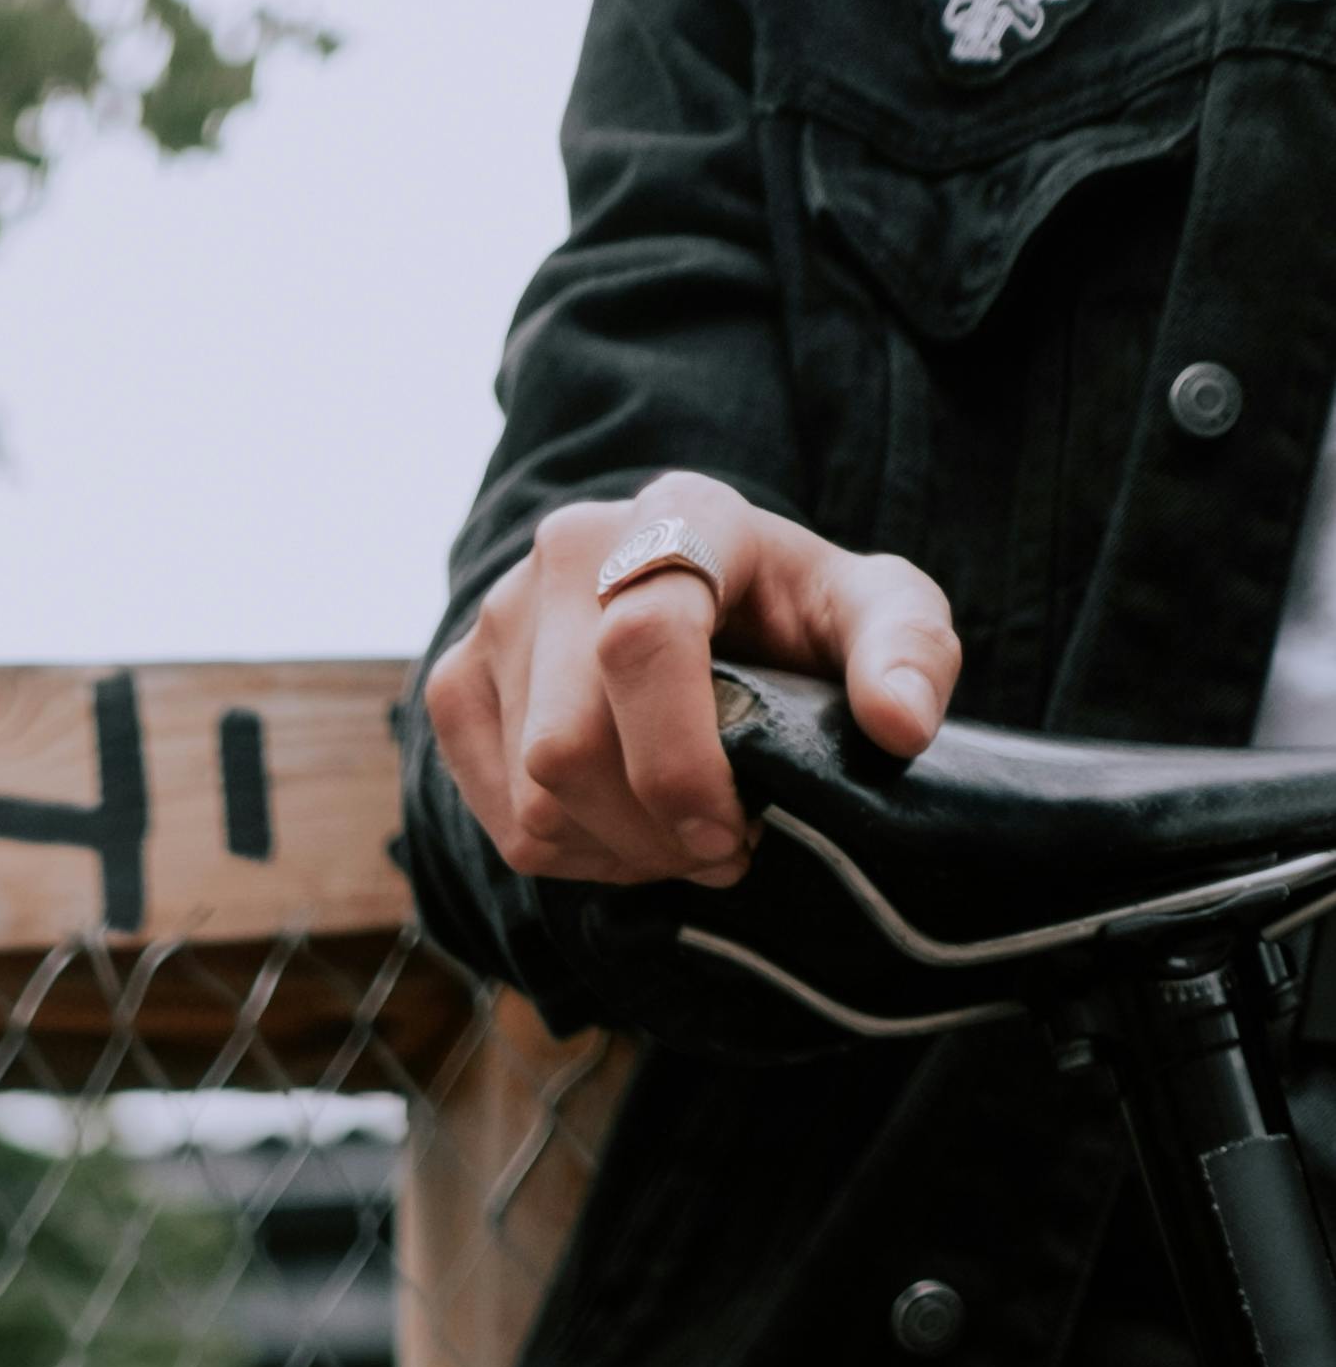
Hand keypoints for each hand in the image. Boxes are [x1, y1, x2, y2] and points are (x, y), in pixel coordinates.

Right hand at [425, 473, 959, 887]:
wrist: (706, 606)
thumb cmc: (794, 619)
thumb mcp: (878, 614)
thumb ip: (908, 651)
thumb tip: (900, 724)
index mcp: (680, 512)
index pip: (642, 639)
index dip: (681, 766)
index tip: (735, 832)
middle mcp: (570, 548)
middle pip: (570, 747)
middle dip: (652, 833)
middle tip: (719, 846)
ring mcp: (499, 615)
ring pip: (534, 799)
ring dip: (618, 853)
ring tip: (676, 834)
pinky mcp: (458, 681)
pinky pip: (498, 818)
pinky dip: (569, 855)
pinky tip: (622, 828)